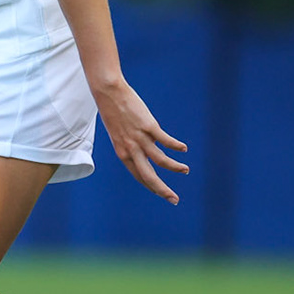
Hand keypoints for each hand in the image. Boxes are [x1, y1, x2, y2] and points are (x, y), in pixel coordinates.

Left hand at [92, 77, 187, 202]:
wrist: (108, 93)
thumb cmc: (114, 112)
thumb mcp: (119, 134)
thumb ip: (131, 144)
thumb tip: (145, 150)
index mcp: (122, 153)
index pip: (138, 175)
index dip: (151, 186)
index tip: (162, 194)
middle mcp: (130, 149)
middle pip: (148, 176)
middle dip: (162, 190)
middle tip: (174, 200)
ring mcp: (140, 138)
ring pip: (160, 160)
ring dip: (174, 167)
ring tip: (185, 170)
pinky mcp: (148, 126)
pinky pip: (165, 140)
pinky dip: (175, 146)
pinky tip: (183, 149)